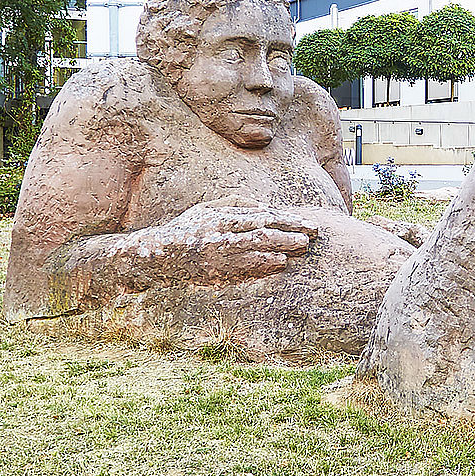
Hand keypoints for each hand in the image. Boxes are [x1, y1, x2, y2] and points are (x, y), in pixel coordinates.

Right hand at [123, 196, 316, 282]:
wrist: (160, 256)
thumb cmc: (187, 229)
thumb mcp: (208, 209)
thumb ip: (236, 204)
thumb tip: (263, 208)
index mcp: (222, 217)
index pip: (262, 217)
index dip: (287, 220)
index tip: (306, 222)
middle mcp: (223, 235)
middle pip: (265, 233)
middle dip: (291, 233)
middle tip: (314, 234)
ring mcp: (220, 255)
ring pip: (258, 250)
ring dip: (283, 248)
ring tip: (303, 247)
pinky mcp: (216, 271)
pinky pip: (245, 268)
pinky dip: (264, 265)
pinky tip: (280, 264)